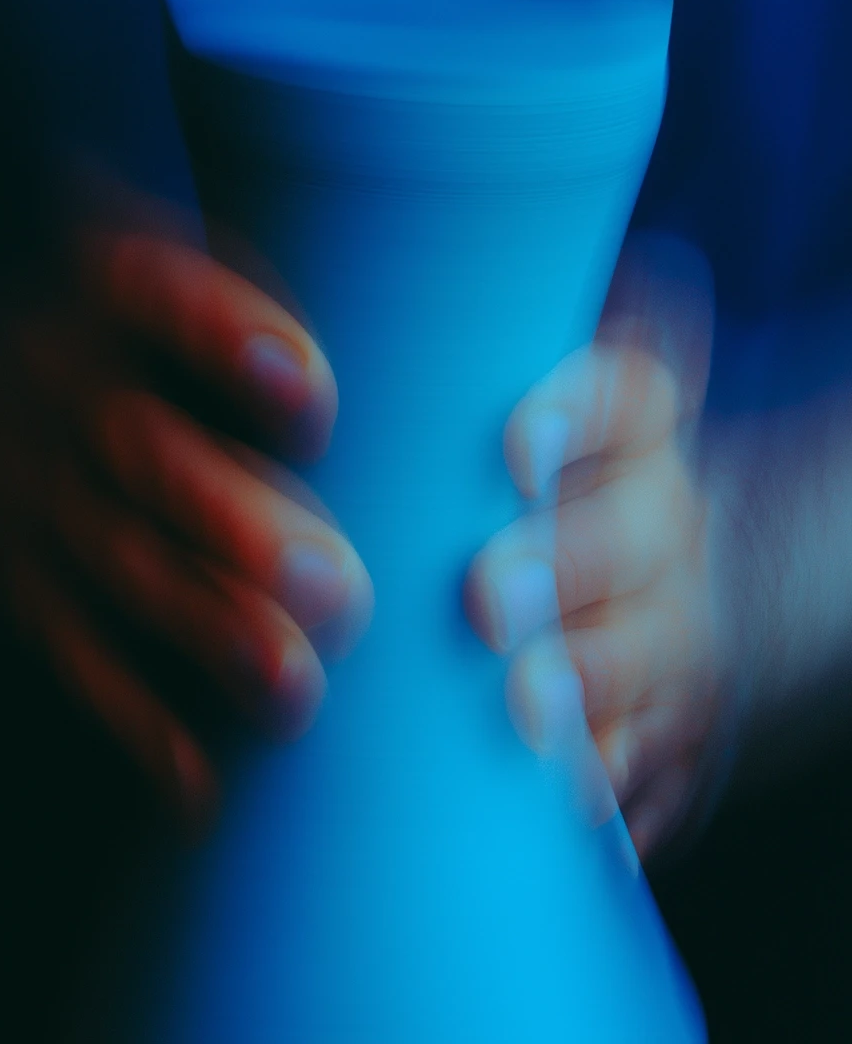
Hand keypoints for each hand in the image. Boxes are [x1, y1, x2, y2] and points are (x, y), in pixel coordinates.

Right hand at [0, 202, 372, 830]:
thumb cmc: (104, 329)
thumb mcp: (137, 260)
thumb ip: (229, 269)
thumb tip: (404, 239)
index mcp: (103, 299)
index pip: (156, 298)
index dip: (227, 339)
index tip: (314, 394)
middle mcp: (69, 396)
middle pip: (150, 462)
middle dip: (237, 526)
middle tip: (338, 584)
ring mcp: (42, 499)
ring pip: (123, 571)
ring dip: (205, 633)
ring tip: (294, 688)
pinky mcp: (29, 587)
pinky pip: (75, 654)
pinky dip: (134, 725)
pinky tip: (199, 785)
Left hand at [464, 238, 733, 861]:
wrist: (647, 567)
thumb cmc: (551, 473)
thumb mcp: (535, 402)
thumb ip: (477, 345)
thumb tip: (374, 247)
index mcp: (633, 427)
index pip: (632, 395)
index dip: (578, 415)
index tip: (510, 447)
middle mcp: (661, 518)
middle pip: (638, 532)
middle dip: (568, 562)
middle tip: (487, 596)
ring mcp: (670, 621)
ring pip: (649, 648)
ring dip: (589, 679)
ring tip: (523, 710)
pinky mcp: (662, 714)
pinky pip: (648, 749)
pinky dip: (607, 776)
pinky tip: (561, 796)